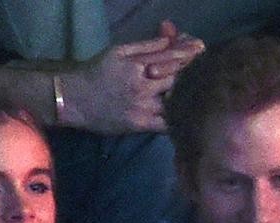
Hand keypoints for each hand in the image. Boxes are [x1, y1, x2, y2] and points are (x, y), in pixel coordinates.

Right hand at [59, 21, 202, 132]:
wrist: (75, 100)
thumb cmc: (97, 73)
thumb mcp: (119, 52)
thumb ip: (146, 46)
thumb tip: (170, 40)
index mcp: (139, 64)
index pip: (171, 57)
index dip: (188, 54)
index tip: (201, 50)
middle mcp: (143, 85)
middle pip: (177, 79)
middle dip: (191, 73)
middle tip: (203, 71)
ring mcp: (143, 107)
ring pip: (175, 101)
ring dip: (187, 96)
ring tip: (198, 93)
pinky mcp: (140, 124)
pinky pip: (166, 124)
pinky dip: (178, 119)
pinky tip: (186, 116)